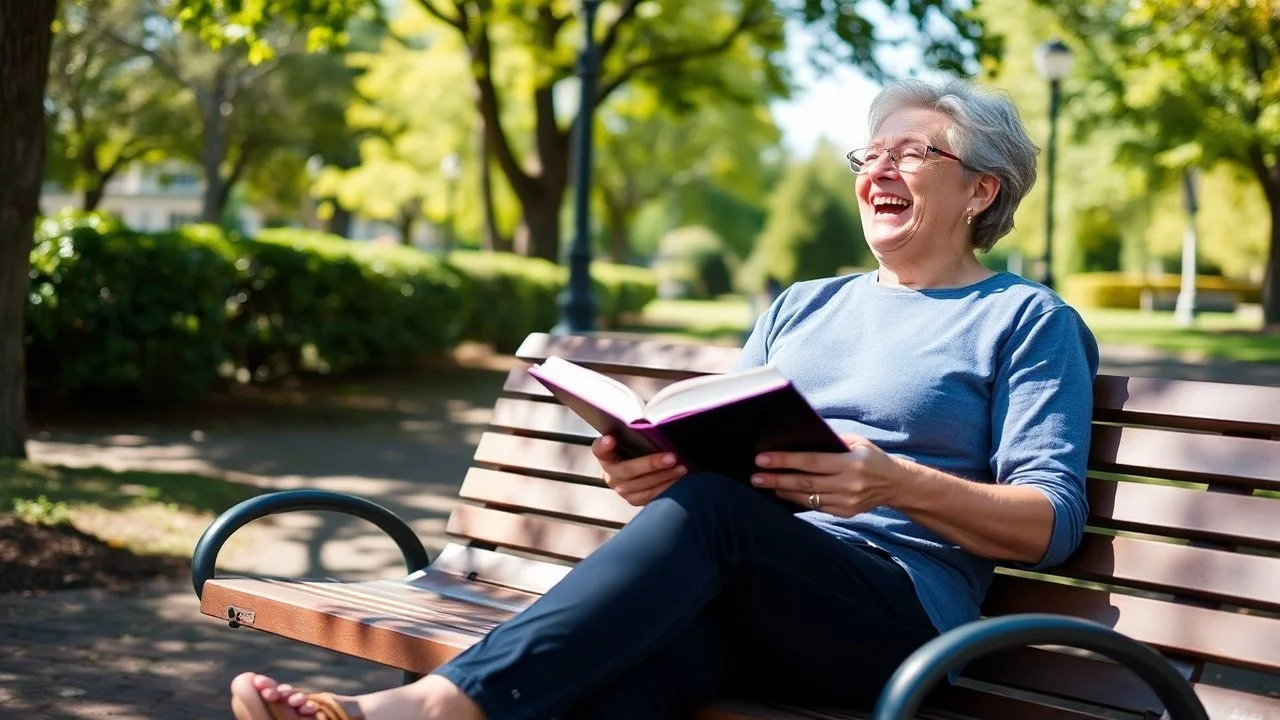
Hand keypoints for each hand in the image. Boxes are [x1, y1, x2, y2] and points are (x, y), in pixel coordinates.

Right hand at [591, 435, 687, 506]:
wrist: (627, 471)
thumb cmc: (629, 451)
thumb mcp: (627, 440)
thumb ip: (632, 434)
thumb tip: (651, 425)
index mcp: (605, 456)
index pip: (599, 449)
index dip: (604, 445)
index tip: (610, 439)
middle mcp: (610, 474)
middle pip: (628, 470)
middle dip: (652, 464)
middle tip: (671, 457)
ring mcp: (621, 489)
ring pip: (642, 485)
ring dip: (664, 476)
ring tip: (681, 468)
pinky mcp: (633, 499)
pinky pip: (650, 496)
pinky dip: (666, 487)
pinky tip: (677, 478)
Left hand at [749, 434, 908, 516]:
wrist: (896, 484)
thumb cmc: (871, 457)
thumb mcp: (856, 441)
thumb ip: (830, 439)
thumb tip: (799, 434)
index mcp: (851, 462)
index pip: (811, 461)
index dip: (785, 460)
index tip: (762, 459)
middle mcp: (849, 484)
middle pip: (805, 482)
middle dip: (777, 478)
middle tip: (755, 476)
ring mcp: (847, 501)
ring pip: (808, 498)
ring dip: (783, 490)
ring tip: (765, 483)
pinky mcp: (845, 512)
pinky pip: (816, 507)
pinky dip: (797, 500)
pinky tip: (783, 492)